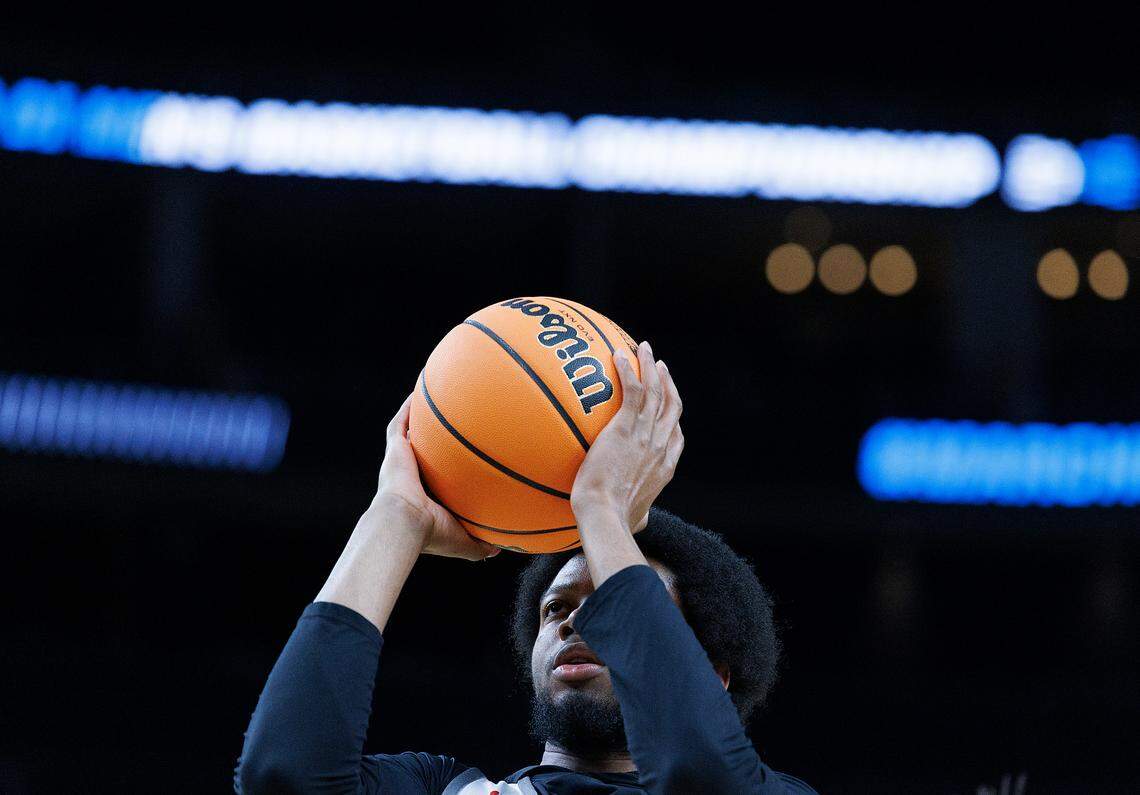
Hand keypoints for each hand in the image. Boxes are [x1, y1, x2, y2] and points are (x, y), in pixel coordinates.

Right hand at [372, 393, 499, 560]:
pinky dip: (409, 407)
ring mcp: (401, 461)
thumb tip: (501, 549)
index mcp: (423, 495)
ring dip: (419, 417)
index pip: (436, 477)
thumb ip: (480, 543)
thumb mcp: (462, 541)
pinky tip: (421, 390)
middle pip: (423, 451)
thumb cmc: (432, 534)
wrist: (405, 523)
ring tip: (432, 399)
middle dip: (432, 440)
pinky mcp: (395, 449)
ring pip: (410, 434)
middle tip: (448, 427)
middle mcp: (411, 476)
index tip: (459, 458)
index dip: (445, 468)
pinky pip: (401, 422)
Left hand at [570, 341, 683, 532]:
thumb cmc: (615, 523)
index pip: (676, 433)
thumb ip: (639, 516)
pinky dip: (628, 370)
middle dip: (667, 382)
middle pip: (671, 405)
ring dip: (651, 367)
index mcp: (665, 466)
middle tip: (659, 366)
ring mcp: (646, 435)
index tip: (668, 400)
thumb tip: (639, 522)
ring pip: (655, 392)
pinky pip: (631, 391)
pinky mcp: (626, 428)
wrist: (606, 516)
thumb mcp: (635, 520)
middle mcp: (661, 446)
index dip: (673, 413)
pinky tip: (619, 355)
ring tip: (645, 349)